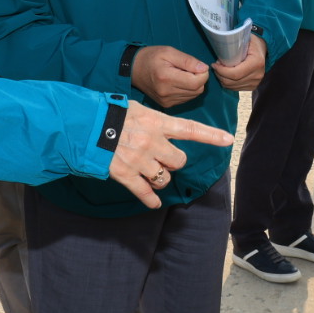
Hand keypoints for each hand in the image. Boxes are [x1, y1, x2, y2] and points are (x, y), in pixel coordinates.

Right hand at [108, 102, 233, 208]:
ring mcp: (139, 160)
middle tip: (162, 157)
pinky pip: (145, 193)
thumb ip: (155, 120)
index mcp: (156, 123)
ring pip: (164, 178)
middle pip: (179, 161)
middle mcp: (152, 142)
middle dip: (173, 162)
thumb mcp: (137, 109)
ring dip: (160, 178)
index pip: (190, 129)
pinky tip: (153, 202)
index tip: (229, 139)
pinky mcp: (126, 174)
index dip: (211, 135)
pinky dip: (150, 200)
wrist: (84, 125)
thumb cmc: (110, 113)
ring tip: (150, 172)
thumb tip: (166, 129)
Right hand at [130, 45, 208, 107]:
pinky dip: (187, 90)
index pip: (196, 82)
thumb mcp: (169, 52)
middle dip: (198, 78)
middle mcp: (166, 93)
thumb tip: (204, 69)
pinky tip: (178, 82)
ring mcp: (166, 101)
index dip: (202, 73)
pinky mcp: (167, 105)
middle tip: (188, 68)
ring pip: (193, 95)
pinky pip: (186, 98)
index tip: (196, 65)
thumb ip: (188, 60)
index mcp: (166, 78)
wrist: (133, 69)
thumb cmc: (151, 57)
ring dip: (193, 85)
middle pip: (197, 90)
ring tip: (180, 75)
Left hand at [212, 34, 266, 91]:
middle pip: (232, 81)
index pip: (235, 73)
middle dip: (220, 75)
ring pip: (232, 86)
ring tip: (219, 70)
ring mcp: (256, 82)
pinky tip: (225, 75)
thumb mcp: (245, 39)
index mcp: (256, 63)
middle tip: (215, 66)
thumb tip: (219, 47)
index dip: (222, 71)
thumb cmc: (252, 42)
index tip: (214, 64)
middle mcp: (257, 75)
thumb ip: (234, 43)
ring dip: (222, 79)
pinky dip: (228, 83)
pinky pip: (236, 88)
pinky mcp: (253, 87)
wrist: (264, 49)